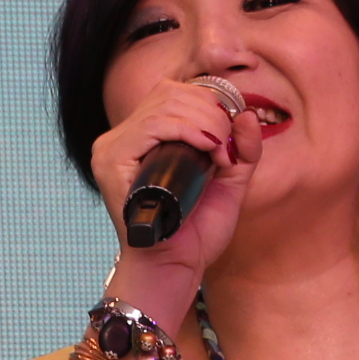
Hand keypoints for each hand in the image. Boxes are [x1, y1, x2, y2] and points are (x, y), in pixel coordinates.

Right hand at [88, 72, 263, 282]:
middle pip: (172, 92)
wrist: (175, 267)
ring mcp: (113, 146)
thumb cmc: (196, 232)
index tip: (233, 135)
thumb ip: (242, 148)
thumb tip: (246, 114)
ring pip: (165, 103)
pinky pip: (153, 124)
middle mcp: (124, 136)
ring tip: (220, 152)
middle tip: (229, 148)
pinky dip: (187, 129)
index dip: (211, 101)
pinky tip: (207, 148)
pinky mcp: (111, 160)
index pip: (176, 92)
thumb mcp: (230, 182)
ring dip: (205, 120)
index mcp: (146, 136)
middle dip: (213, 112)